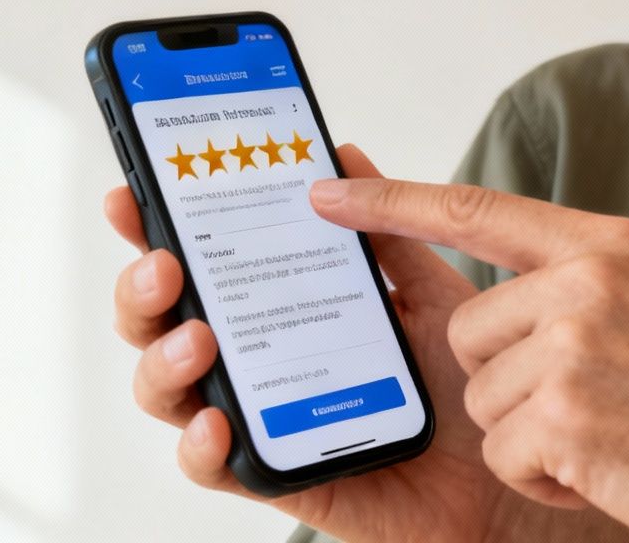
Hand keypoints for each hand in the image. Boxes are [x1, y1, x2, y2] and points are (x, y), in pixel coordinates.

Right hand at [106, 145, 503, 542]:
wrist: (497, 466)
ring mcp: (257, 415)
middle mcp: (255, 356)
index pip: (203, 262)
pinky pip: (214, 466)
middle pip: (161, 322)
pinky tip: (217, 421)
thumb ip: (387, 229)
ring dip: (165, 360)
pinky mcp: (273, 474)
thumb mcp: (429, 291)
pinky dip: (200, 445)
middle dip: (142, 290)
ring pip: (169, 391)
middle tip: (165, 265)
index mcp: (280, 304)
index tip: (130, 195)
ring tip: (199, 338)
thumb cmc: (457, 380)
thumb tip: (341, 154)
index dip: (153, 229)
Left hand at [307, 179, 628, 542]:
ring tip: (618, 439)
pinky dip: (548, 480)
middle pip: (472, 331)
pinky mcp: (560, 411)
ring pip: (484, 399)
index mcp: (613, 246)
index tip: (326, 193)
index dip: (392, 203)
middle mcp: (587, 280)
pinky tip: (613, 471)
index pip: (479, 211)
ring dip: (535, 438)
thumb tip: (535, 286)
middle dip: (510, 383)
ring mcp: (572, 343)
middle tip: (598, 406)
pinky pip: (505, 454)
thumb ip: (603, 284)